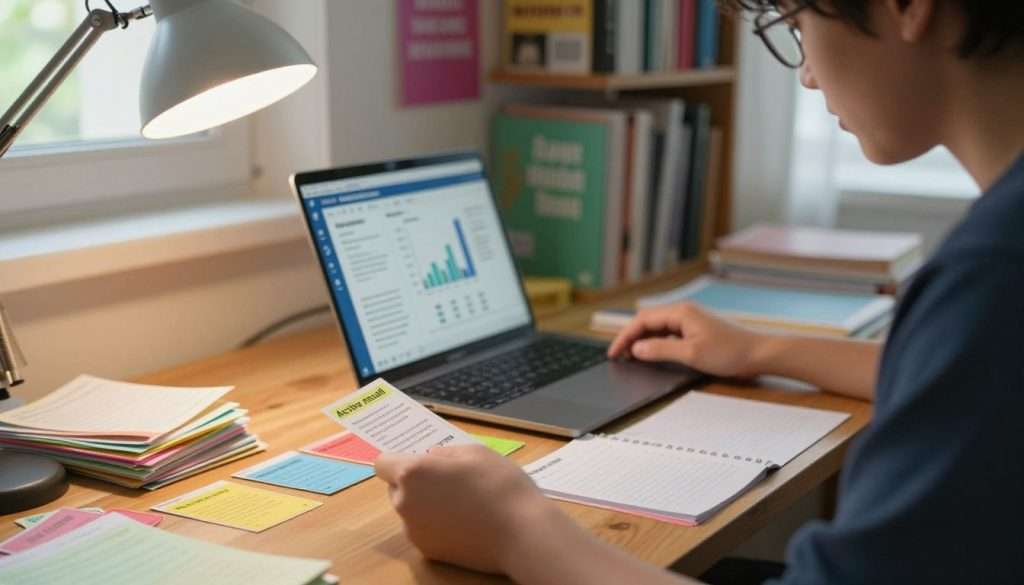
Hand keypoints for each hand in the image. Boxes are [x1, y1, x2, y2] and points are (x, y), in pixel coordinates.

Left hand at [375, 444, 561, 574]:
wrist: (521, 533)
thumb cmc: (499, 484)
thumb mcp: (476, 452)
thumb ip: (445, 452)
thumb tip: (431, 457)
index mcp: (413, 473)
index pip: (382, 463)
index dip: (400, 460)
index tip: (422, 462)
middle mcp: (405, 503)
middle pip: (396, 488)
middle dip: (415, 483)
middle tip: (450, 481)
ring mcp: (414, 531)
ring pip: (411, 510)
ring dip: (426, 504)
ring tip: (463, 504)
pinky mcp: (428, 552)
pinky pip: (424, 530)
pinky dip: (437, 525)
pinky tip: (465, 523)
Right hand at [607, 302, 766, 377]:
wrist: (758, 353)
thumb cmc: (729, 353)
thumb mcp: (690, 354)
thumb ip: (660, 350)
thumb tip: (635, 348)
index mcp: (680, 312)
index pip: (642, 320)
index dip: (624, 336)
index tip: (614, 353)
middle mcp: (684, 311)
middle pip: (648, 320)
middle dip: (630, 336)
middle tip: (618, 355)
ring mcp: (691, 319)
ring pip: (658, 326)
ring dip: (642, 339)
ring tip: (630, 356)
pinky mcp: (697, 328)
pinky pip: (669, 332)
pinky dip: (656, 341)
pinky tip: (653, 353)